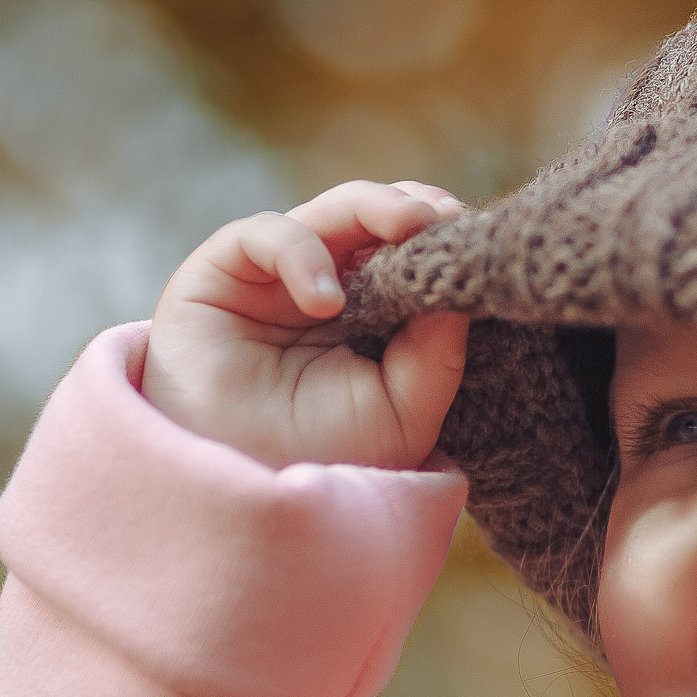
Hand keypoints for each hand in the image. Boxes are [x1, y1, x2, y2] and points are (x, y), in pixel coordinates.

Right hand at [142, 180, 469, 468]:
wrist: (247, 489)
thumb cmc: (325, 453)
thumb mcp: (406, 409)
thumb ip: (439, 350)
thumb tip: (460, 283)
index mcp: (374, 311)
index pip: (411, 249)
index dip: (440, 234)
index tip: (473, 239)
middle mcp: (329, 284)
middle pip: (377, 218)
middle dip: (415, 208)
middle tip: (446, 216)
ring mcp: (277, 275)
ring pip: (332, 211)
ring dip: (375, 208)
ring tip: (409, 227)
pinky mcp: (223, 270)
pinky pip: (267, 233)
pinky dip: (302, 254)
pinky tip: (325, 301)